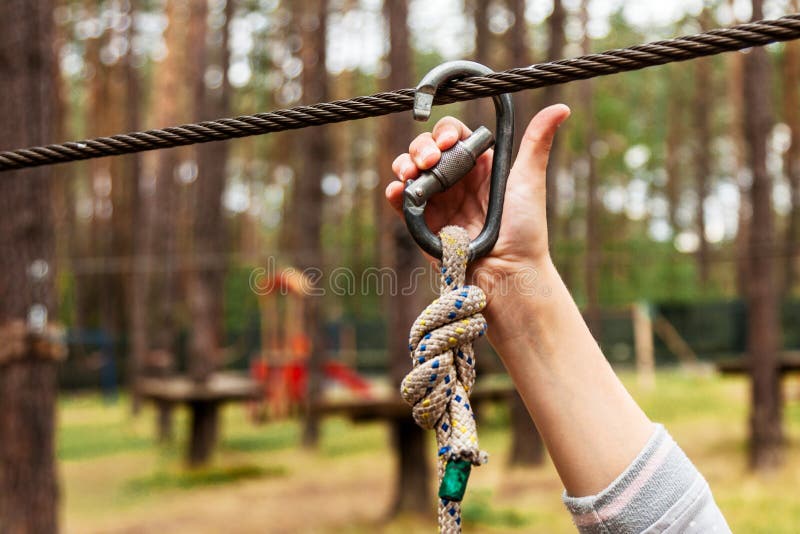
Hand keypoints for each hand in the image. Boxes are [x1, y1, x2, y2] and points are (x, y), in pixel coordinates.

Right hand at [385, 104, 570, 311]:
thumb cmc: (525, 231)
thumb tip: (561, 108)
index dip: (446, 132)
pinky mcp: (423, 224)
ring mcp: (438, 201)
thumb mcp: (528, 181)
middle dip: (421, 148)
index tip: (448, 142)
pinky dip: (394, 192)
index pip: (454, 135)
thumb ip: (536, 143)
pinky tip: (397, 190)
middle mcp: (457, 181)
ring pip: (411, 170)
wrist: (507, 275)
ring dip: (405, 164)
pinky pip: (402, 203)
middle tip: (429, 161)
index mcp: (480, 166)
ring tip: (410, 174)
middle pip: (427, 149)